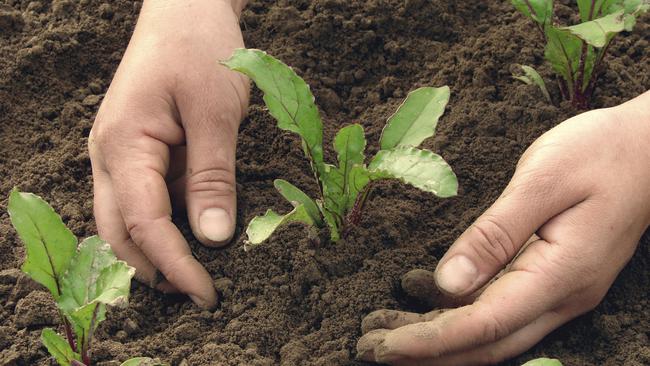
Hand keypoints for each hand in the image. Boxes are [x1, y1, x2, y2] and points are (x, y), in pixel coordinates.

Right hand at [88, 0, 248, 308]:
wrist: (185, 9)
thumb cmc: (199, 49)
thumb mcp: (216, 113)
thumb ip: (212, 177)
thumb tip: (213, 238)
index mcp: (123, 146)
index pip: (143, 224)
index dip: (174, 264)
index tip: (207, 292)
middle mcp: (110, 156)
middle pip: (120, 232)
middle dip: (155, 268)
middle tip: (199, 293)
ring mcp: (120, 154)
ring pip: (128, 219)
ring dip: (157, 250)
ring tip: (196, 273)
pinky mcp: (139, 151)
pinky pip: (145, 198)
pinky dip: (165, 224)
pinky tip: (192, 232)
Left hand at [357, 92, 649, 364]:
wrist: (648, 148)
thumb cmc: (599, 153)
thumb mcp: (542, 182)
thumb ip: (494, 234)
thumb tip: (447, 283)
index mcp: (560, 274)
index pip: (483, 324)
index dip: (430, 340)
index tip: (382, 344)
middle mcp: (562, 296)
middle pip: (485, 343)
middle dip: (425, 352)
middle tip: (368, 346)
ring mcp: (561, 293)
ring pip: (492, 334)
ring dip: (438, 340)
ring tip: (385, 332)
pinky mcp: (553, 280)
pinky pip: (502, 313)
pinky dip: (459, 318)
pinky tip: (424, 305)